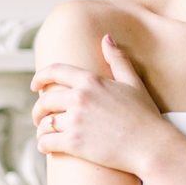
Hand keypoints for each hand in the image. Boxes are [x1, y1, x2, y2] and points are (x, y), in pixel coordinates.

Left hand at [32, 35, 167, 175]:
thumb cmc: (144, 114)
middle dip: (39, 109)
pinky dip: (43, 144)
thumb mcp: (133, 82)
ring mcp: (75, 121)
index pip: (55, 71)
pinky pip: (46, 142)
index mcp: (90, 81)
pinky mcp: (73, 143)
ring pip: (44, 123)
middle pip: (45, 100)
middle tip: (40, 116)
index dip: (40, 77)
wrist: (150, 145)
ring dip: (41, 129)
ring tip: (45, 133)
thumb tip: (106, 38)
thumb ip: (117, 59)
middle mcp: (79, 98)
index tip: (35, 85)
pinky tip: (46, 146)